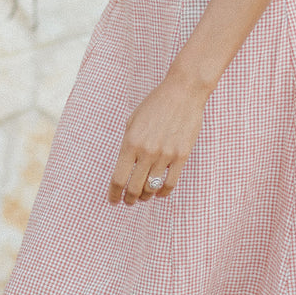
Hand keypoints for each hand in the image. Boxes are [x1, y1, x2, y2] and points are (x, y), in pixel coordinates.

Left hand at [109, 76, 207, 206]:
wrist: (182, 93)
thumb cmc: (155, 105)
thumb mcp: (132, 121)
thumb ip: (128, 145)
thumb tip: (125, 168)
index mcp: (130, 142)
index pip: (119, 178)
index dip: (114, 193)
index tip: (113, 200)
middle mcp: (147, 151)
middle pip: (134, 187)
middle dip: (129, 198)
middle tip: (128, 201)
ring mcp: (165, 155)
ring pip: (152, 188)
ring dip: (145, 196)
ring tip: (143, 196)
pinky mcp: (181, 156)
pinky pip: (170, 183)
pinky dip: (162, 192)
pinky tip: (158, 193)